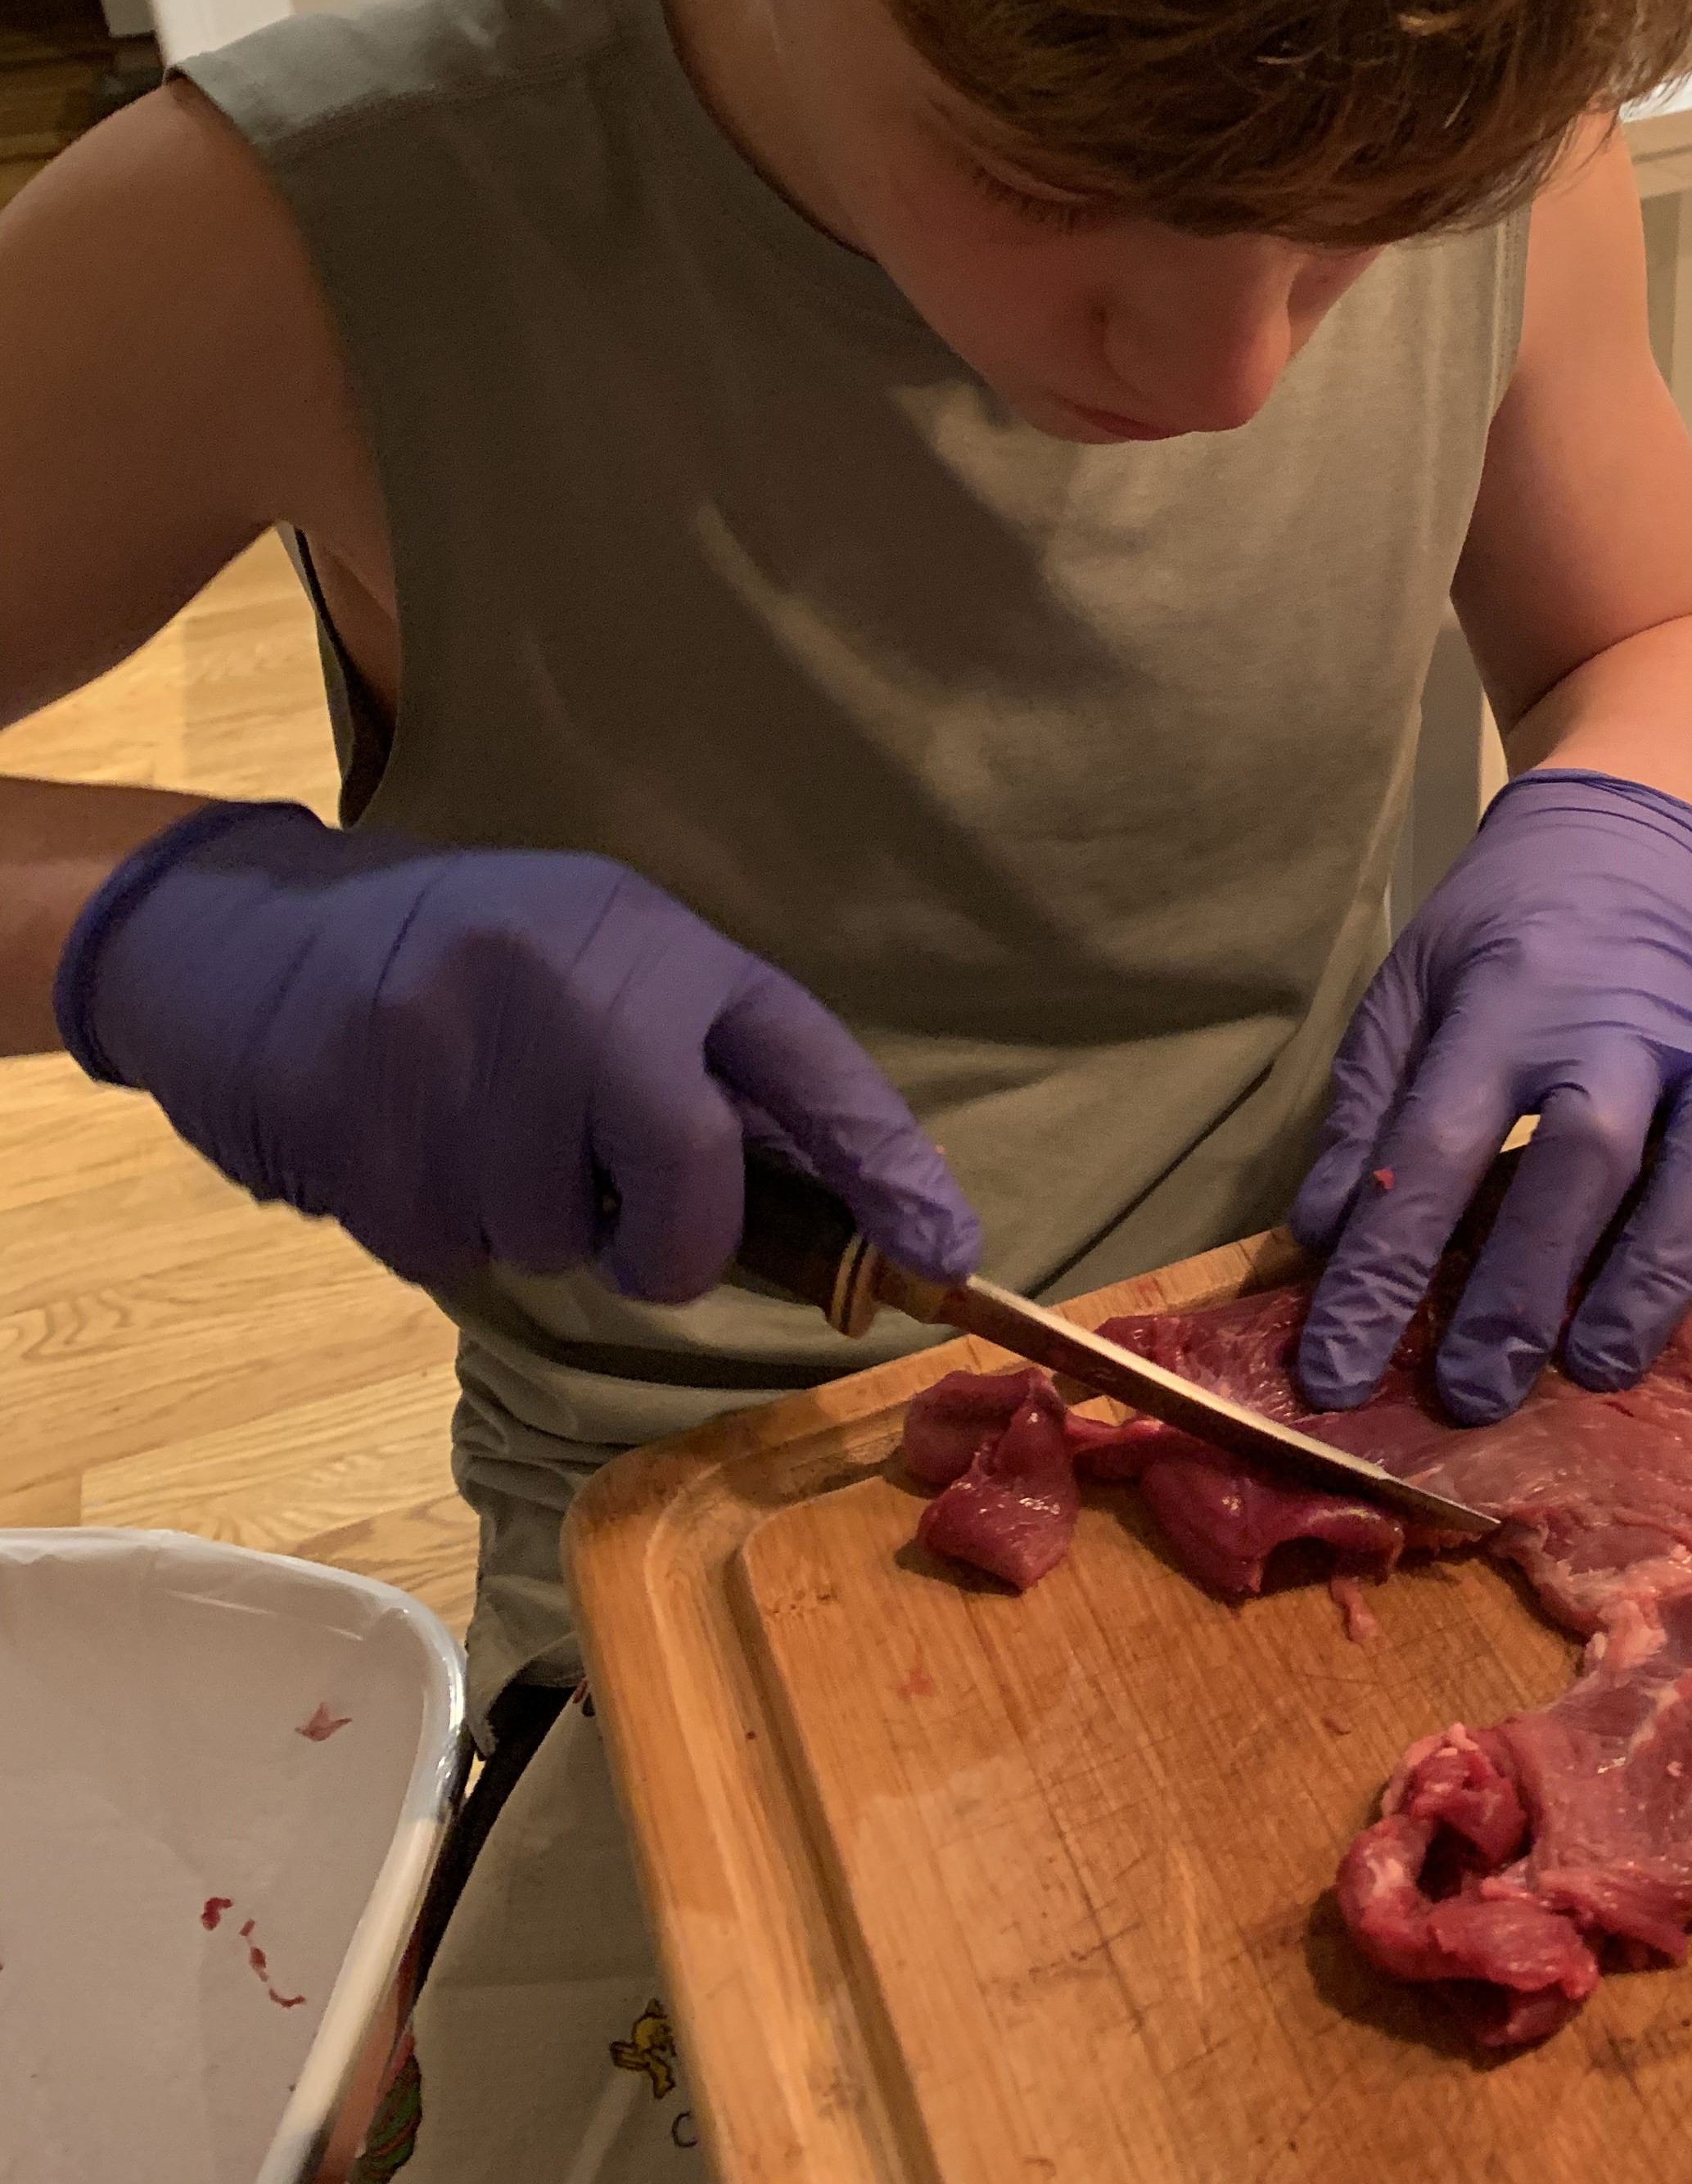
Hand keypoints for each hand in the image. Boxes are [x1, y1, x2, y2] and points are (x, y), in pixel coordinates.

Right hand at [53, 800, 977, 1300]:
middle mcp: (576, 989)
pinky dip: (437, 1227)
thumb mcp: (608, 963)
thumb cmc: (470, 957)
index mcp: (661, 948)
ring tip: (478, 1135)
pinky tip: (407, 1145)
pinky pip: (444, 1250)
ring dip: (526, 1225)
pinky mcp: (363, 1125)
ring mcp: (463, 1054)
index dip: (887, 1166)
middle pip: (688, 1187)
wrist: (253, 926)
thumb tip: (831, 1204)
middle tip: (625, 1227)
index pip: (808, 1065)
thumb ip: (707, 1064)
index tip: (946, 1256)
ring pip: (552, 1240)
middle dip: (669, 1244)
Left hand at [1290, 770, 1691, 1422]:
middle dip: (1529, 1285)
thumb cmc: (1499, 932)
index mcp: (1503, 999)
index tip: (1336, 1372)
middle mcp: (1621, 1018)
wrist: (1625, 836)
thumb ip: (1364, 1111)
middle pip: (1585, 1156)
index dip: (1383, 1267)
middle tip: (1477, 1392)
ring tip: (1602, 1367)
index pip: (1434, 1146)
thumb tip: (1322, 1240)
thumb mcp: (1406, 990)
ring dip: (1658, 1272)